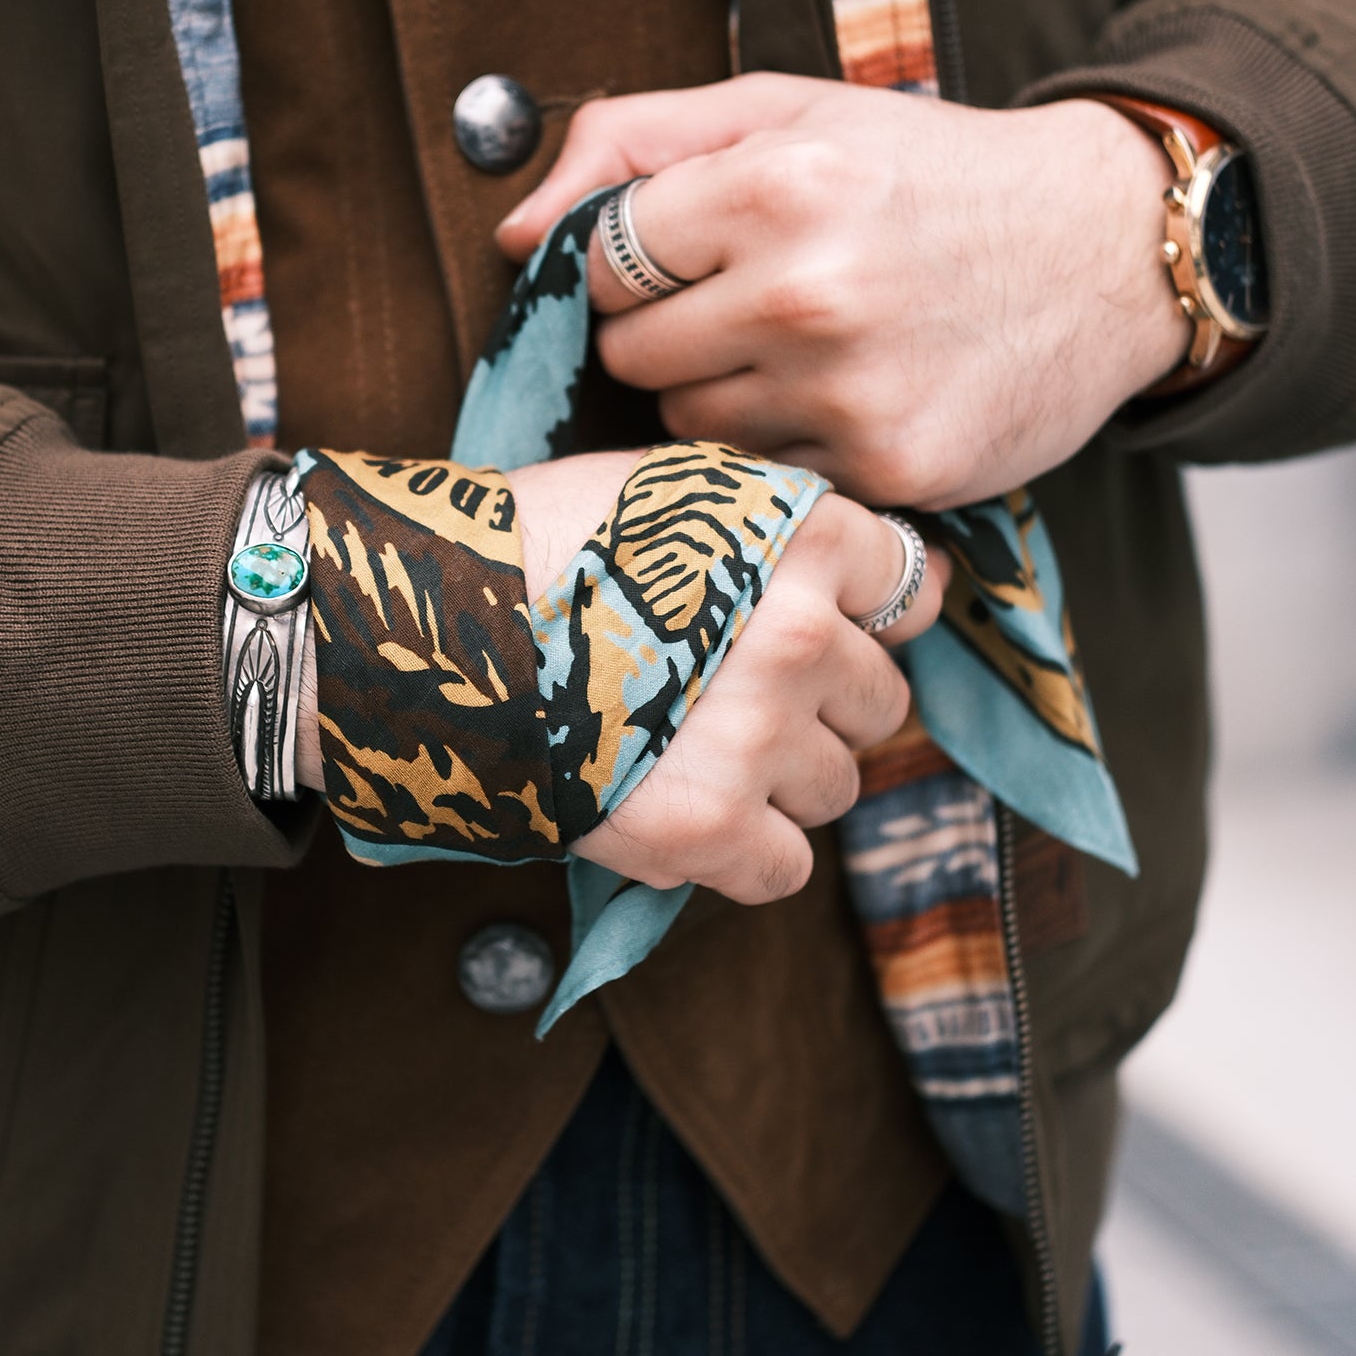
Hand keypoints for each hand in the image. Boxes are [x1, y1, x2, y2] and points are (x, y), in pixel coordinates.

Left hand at [496, 75, 1188, 509]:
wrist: (1104, 248)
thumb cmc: (928, 174)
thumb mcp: (787, 111)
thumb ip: (634, 144)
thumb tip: (512, 232)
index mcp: (776, 182)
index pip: (602, 261)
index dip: (634, 263)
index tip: (692, 256)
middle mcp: (810, 292)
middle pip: (632, 355)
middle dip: (671, 332)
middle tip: (755, 301)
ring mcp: (851, 391)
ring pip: (689, 426)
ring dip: (724, 395)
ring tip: (810, 347)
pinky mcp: (891, 466)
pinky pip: (766, 476)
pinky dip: (791, 446)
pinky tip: (852, 396)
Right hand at [510, 452, 946, 904]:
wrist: (435, 624)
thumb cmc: (549, 544)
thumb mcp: (681, 489)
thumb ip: (798, 527)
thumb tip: (920, 579)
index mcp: (801, 540)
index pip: (905, 590)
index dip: (857, 614)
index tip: (803, 626)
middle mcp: (797, 636)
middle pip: (881, 700)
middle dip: (820, 704)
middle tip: (733, 694)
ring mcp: (757, 737)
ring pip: (837, 787)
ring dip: (780, 779)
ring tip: (693, 748)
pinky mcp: (707, 827)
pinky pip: (785, 866)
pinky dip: (742, 853)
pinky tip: (684, 809)